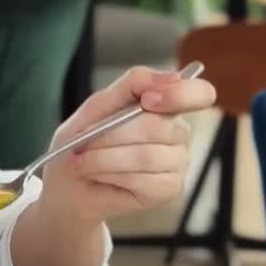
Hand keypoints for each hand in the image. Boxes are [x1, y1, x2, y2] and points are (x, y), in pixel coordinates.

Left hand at [41, 65, 216, 224]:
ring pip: (148, 156)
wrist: (66, 182)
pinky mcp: (169, 189)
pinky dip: (112, 176)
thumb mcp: (98, 106)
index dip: (180, 94)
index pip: (199, 93)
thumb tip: (172, 76)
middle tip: (85, 142)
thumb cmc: (82, 142)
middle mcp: (177, 132)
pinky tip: (100, 176)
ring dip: (106, 158)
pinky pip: (146, 180)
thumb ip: (132, 84)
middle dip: (111, 135)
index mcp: (165, 105)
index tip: (147, 100)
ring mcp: (177, 162)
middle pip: (158, 126)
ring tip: (86, 161)